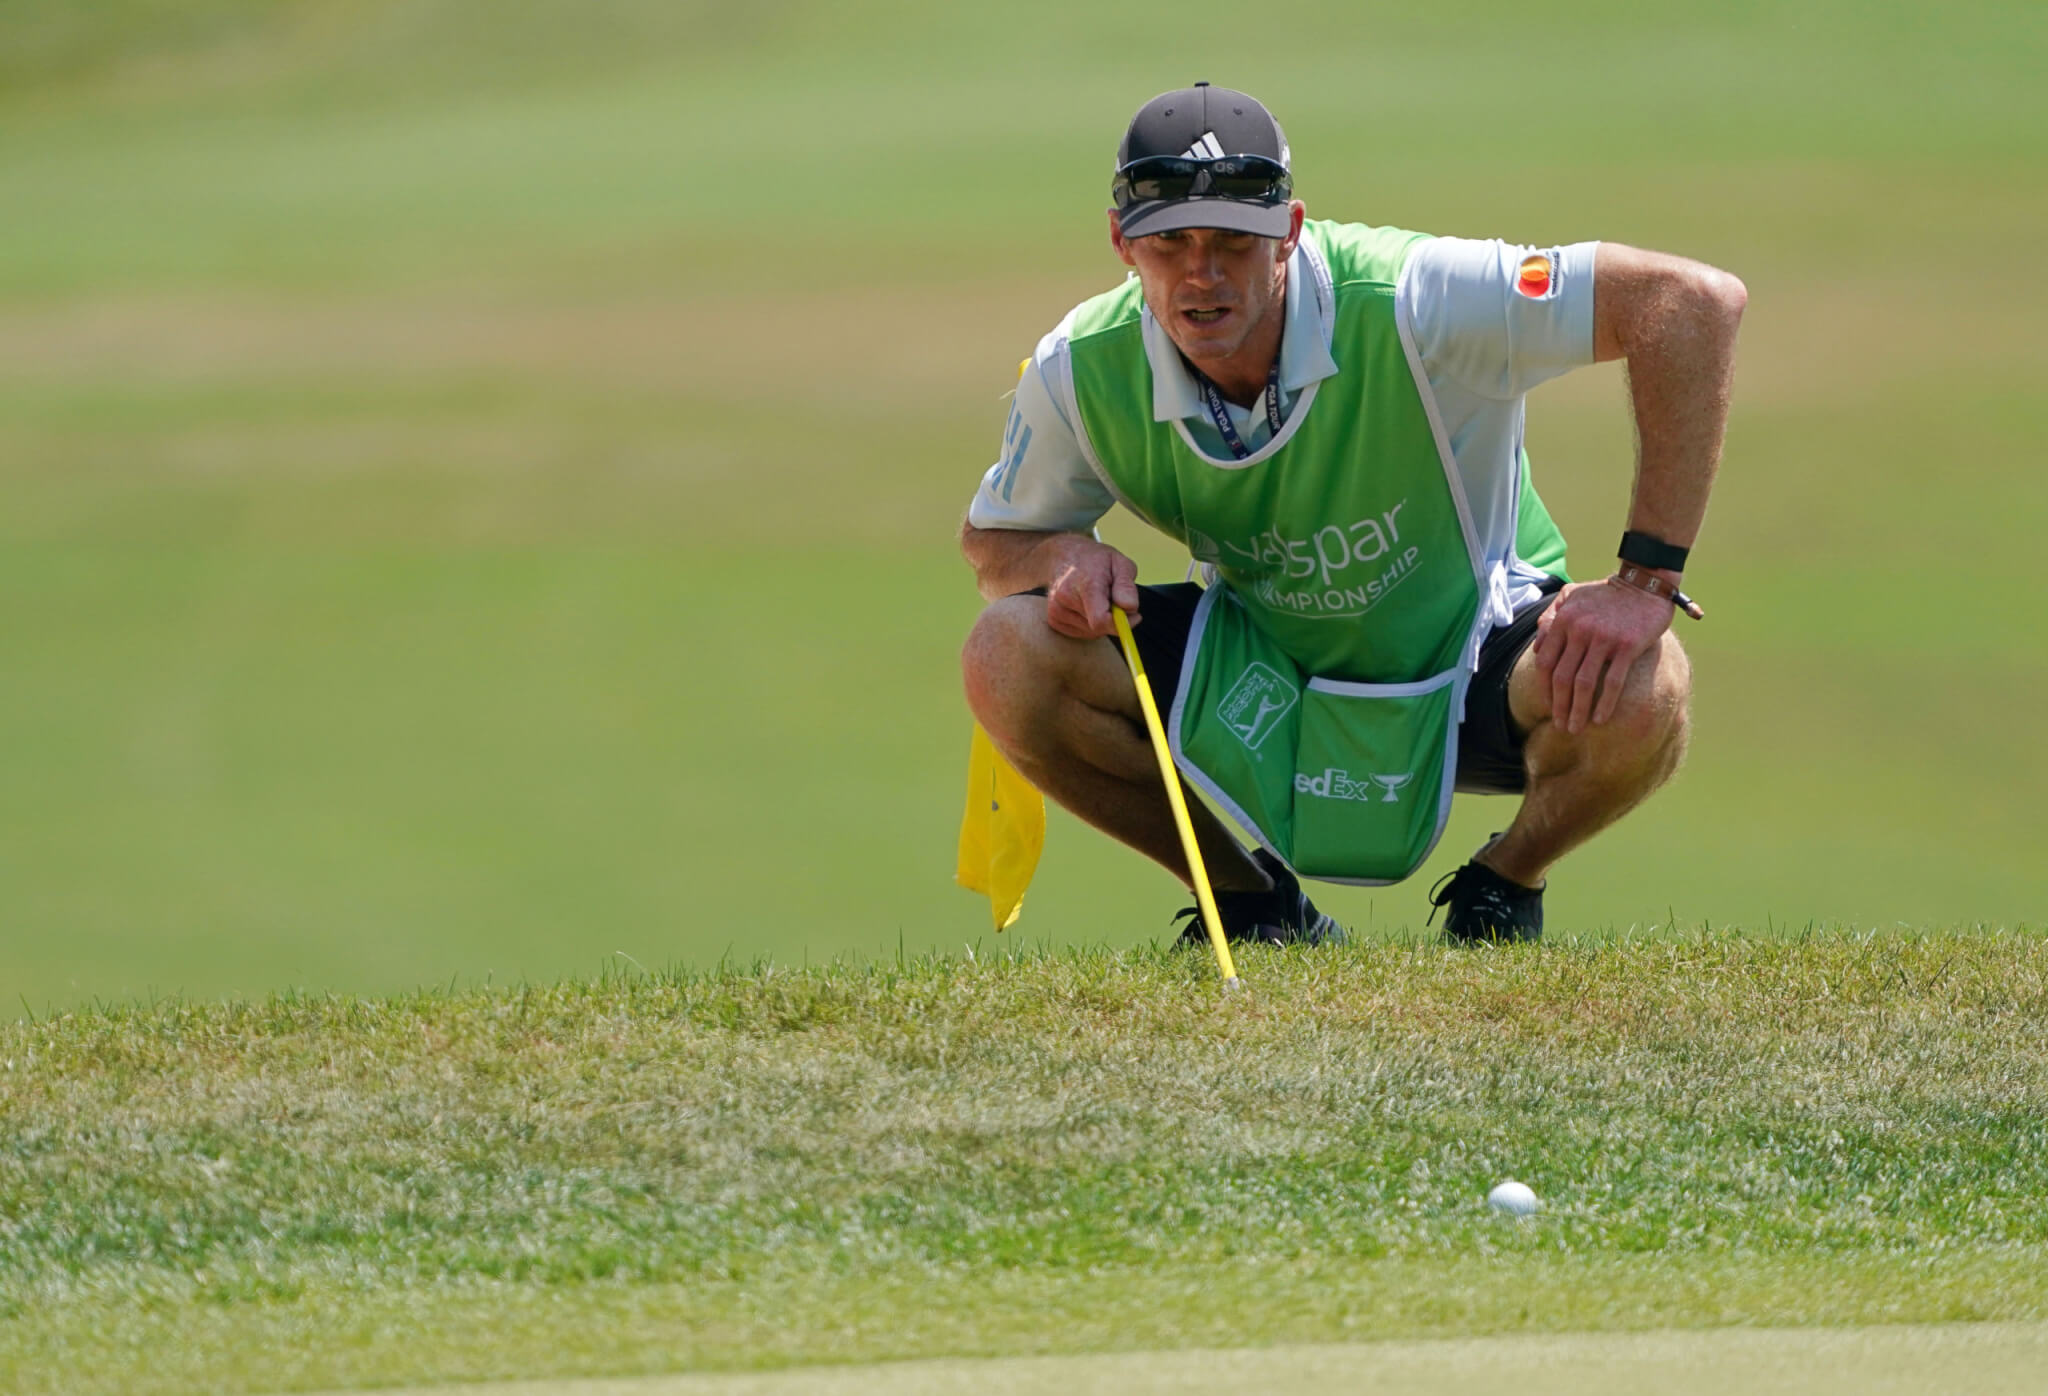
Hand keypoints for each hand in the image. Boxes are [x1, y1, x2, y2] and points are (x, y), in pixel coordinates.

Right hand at [1044, 540, 1139, 638]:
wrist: (1064, 555)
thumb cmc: (1096, 559)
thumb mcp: (1120, 562)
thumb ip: (1126, 586)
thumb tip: (1130, 608)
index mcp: (1085, 584)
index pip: (1101, 620)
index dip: (1120, 624)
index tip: (1134, 616)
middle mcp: (1066, 598)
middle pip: (1098, 627)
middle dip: (1113, 619)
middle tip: (1113, 599)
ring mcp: (1056, 610)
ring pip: (1091, 632)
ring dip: (1101, 621)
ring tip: (1097, 598)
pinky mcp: (1053, 619)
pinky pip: (1082, 633)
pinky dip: (1090, 623)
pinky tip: (1086, 605)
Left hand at [1531, 577, 1674, 733]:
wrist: (1645, 584)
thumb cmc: (1606, 594)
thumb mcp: (1572, 596)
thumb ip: (1551, 617)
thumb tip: (1537, 647)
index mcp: (1564, 620)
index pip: (1545, 662)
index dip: (1544, 689)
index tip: (1547, 707)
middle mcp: (1580, 630)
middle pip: (1562, 678)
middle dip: (1559, 706)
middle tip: (1560, 726)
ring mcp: (1604, 638)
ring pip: (1584, 683)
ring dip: (1578, 711)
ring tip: (1576, 728)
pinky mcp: (1627, 646)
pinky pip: (1613, 682)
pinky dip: (1605, 704)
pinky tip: (1600, 719)